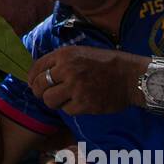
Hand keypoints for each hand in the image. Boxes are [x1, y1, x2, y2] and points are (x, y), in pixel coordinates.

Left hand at [27, 46, 145, 115]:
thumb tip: (38, 76)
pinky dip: (70, 108)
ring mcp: (75, 87)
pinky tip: (80, 102)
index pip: (37, 68)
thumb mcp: (81, 53)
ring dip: (54, 102)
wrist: (131, 76)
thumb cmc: (106, 63)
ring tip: (64, 99)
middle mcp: (67, 70)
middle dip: (40, 92)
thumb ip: (60, 62)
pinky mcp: (84, 104)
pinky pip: (66, 110)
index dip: (32, 78)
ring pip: (49, 100)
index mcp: (65, 55)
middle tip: (47, 94)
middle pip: (39, 86)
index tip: (33, 84)